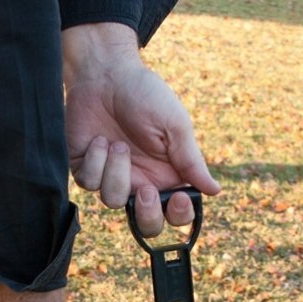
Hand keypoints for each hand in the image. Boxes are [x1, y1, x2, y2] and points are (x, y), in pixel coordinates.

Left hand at [63, 24, 220, 235]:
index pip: (176, 214)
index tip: (178, 197)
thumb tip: (215, 190)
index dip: (178, 215)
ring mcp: (113, 178)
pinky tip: (99, 139)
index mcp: (168, 175)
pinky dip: (95, 160)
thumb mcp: (175, 126)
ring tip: (118, 143)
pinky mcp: (87, 170)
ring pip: (113, 202)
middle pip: (146, 226)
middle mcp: (141, 182)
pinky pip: (90, 183)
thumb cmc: (145, 95)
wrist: (106, 74)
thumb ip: (192, 161)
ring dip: (116, 172)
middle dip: (146, 214)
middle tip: (144, 190)